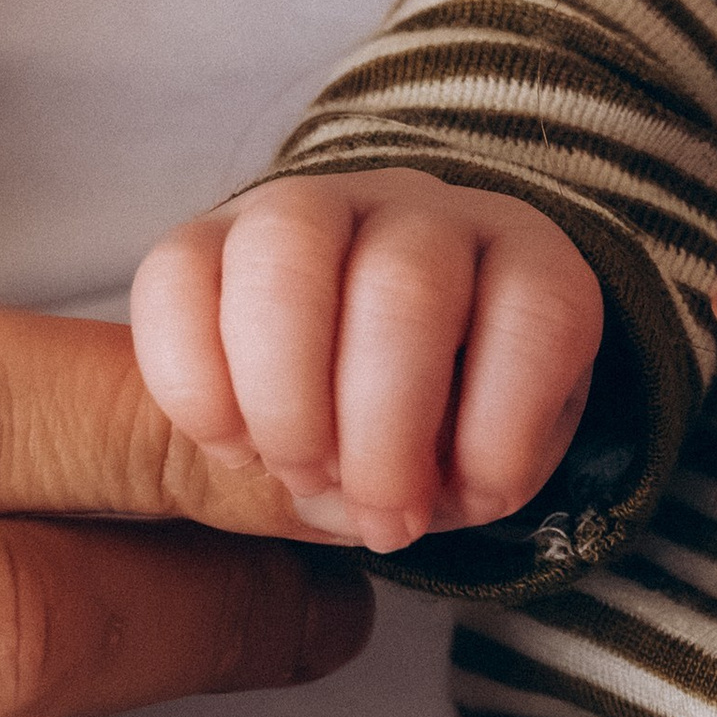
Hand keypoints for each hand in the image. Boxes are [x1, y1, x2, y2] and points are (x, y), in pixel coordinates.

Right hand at [132, 169, 603, 553]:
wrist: (337, 420)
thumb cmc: (431, 445)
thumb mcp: (474, 472)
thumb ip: (459, 482)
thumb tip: (387, 499)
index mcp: (521, 258)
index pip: (538, 310)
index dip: (502, 425)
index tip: (466, 498)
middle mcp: (419, 212)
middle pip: (403, 286)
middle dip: (383, 430)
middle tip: (373, 509)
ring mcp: (308, 207)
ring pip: (286, 251)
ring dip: (286, 396)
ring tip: (296, 473)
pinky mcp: (205, 235)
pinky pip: (178, 274)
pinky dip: (196, 384)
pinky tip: (229, 442)